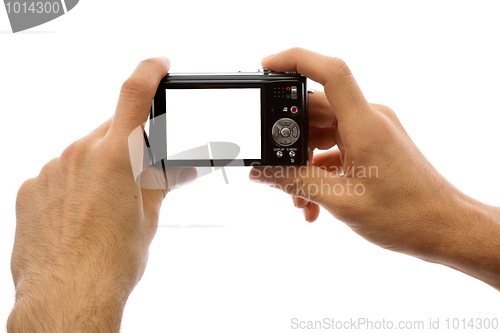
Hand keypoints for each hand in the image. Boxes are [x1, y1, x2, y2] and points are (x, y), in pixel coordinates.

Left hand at [8, 57, 195, 331]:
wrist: (68, 296)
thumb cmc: (110, 263)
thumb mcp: (148, 218)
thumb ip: (164, 183)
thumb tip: (183, 169)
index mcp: (115, 156)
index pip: (133, 94)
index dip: (149, 71)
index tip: (158, 65)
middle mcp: (78, 154)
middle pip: (110, 131)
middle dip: (128, 145)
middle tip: (137, 176)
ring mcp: (50, 170)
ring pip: (84, 154)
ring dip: (100, 168)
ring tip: (106, 207)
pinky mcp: (31, 189)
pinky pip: (58, 174)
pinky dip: (73, 184)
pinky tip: (80, 214)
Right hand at [250, 48, 499, 289]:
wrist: (443, 227)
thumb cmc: (405, 215)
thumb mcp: (340, 200)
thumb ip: (295, 182)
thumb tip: (262, 172)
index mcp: (364, 124)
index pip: (330, 73)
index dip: (295, 60)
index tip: (267, 65)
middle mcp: (369, 119)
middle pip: (315, 110)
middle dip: (291, 141)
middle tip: (277, 170)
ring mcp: (372, 130)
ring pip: (322, 132)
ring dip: (305, 162)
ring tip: (299, 197)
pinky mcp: (373, 142)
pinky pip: (336, 146)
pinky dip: (321, 168)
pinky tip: (314, 199)